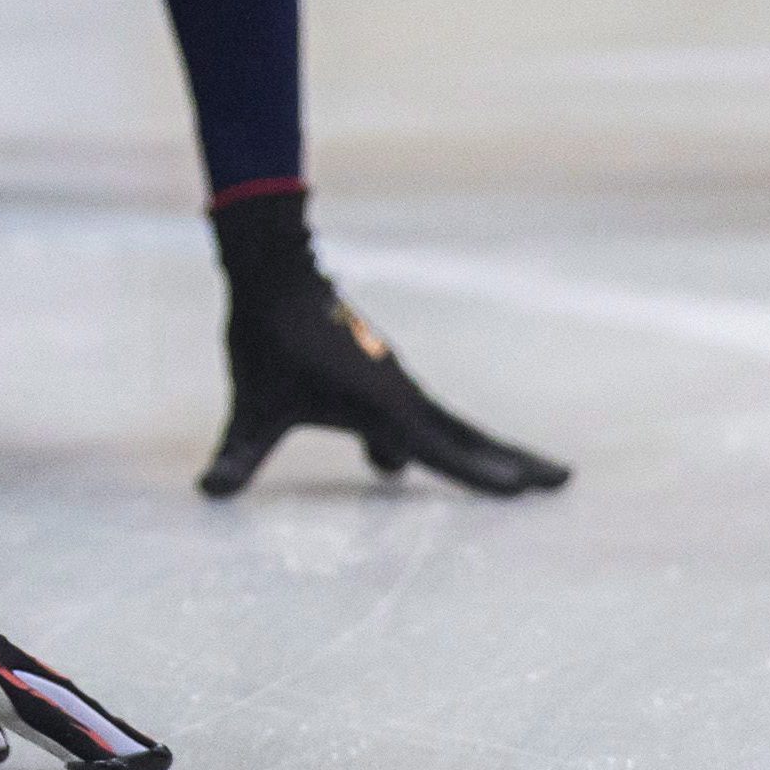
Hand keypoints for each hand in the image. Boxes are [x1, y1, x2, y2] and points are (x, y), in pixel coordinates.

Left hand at [199, 187, 569, 497]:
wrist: (275, 275)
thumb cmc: (266, 342)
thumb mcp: (252, 407)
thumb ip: (237, 454)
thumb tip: (206, 494)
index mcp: (382, 407)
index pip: (442, 452)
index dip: (481, 476)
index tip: (523, 492)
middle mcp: (400, 396)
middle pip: (468, 437)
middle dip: (513, 462)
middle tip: (563, 481)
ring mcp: (395, 385)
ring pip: (451, 426)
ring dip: (488, 450)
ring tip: (525, 476)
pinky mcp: (381, 377)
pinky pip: (426, 416)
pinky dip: (448, 438)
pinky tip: (412, 460)